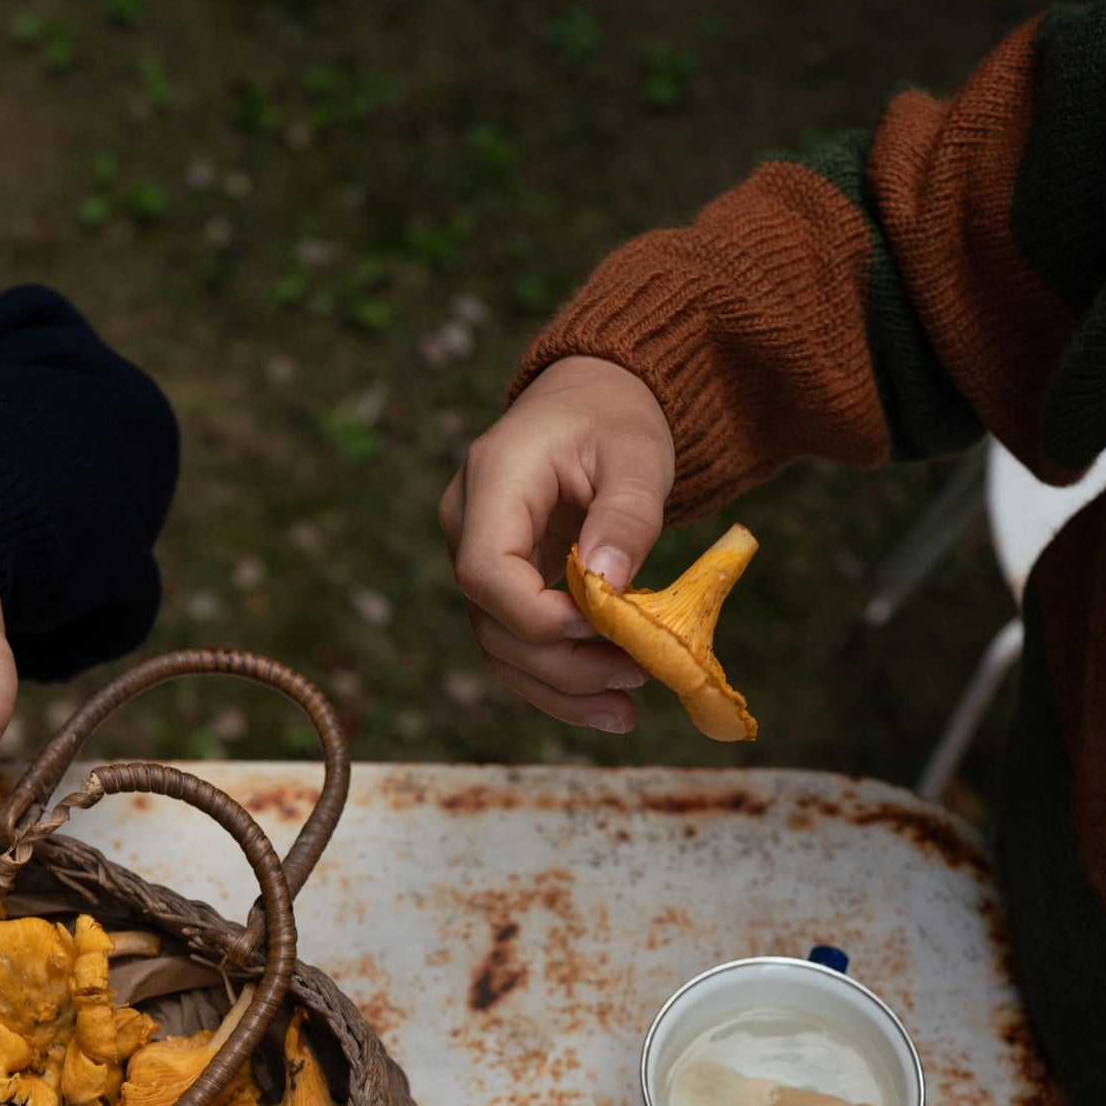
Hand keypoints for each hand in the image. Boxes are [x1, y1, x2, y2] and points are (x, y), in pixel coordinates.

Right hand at [439, 355, 675, 732]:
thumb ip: (625, 516)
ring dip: (562, 688)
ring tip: (627, 707)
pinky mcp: (501, 586)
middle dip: (562, 665)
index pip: (485, 572)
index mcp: (492, 481)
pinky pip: (518, 645)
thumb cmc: (614, 416)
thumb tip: (607, 589)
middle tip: (636, 677)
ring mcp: (477, 558)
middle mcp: (467, 524)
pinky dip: (560, 680)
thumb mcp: (638, 454)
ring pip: (500, 648)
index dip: (539, 618)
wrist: (591, 398)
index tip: (606, 626)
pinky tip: (608, 705)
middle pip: (492, 623)